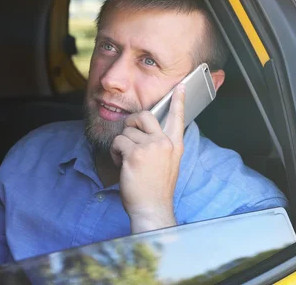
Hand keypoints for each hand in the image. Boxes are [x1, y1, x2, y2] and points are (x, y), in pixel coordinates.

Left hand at [110, 84, 185, 233]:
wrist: (152, 208)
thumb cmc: (156, 189)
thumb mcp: (168, 164)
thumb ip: (162, 146)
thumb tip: (146, 133)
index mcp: (174, 145)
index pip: (178, 117)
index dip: (178, 100)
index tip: (180, 86)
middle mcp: (164, 143)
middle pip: (144, 115)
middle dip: (131, 122)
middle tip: (128, 136)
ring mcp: (150, 147)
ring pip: (126, 131)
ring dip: (122, 145)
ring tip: (127, 161)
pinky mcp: (135, 153)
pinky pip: (118, 142)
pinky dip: (115, 153)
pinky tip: (121, 164)